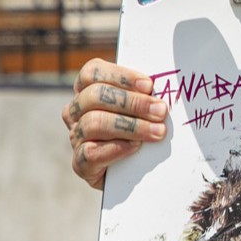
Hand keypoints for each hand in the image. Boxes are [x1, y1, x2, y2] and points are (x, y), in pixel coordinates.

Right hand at [63, 58, 167, 189]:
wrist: (134, 167)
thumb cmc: (142, 125)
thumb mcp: (143, 105)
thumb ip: (146, 92)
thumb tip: (165, 85)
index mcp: (88, 89)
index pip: (92, 73)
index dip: (121, 76)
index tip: (149, 85)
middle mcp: (76, 111)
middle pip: (95, 96)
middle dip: (132, 102)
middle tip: (161, 111)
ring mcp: (76, 136)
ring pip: (93, 123)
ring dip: (131, 126)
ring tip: (157, 132)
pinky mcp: (80, 163)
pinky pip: (91, 153)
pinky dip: (116, 148)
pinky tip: (136, 147)